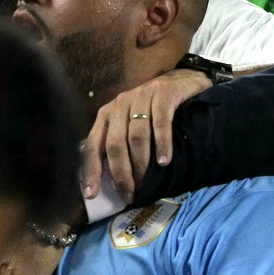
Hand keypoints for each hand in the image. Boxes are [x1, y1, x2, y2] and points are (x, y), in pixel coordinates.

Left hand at [83, 68, 211, 201]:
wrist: (183, 80)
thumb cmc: (153, 110)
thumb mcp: (130, 124)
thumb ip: (120, 145)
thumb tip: (113, 183)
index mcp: (106, 115)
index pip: (93, 146)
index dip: (91, 170)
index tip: (91, 194)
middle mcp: (119, 105)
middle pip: (114, 144)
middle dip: (120, 173)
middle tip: (129, 193)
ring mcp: (141, 97)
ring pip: (136, 136)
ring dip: (141, 163)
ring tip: (146, 182)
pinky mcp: (163, 94)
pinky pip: (161, 123)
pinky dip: (162, 144)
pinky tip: (164, 161)